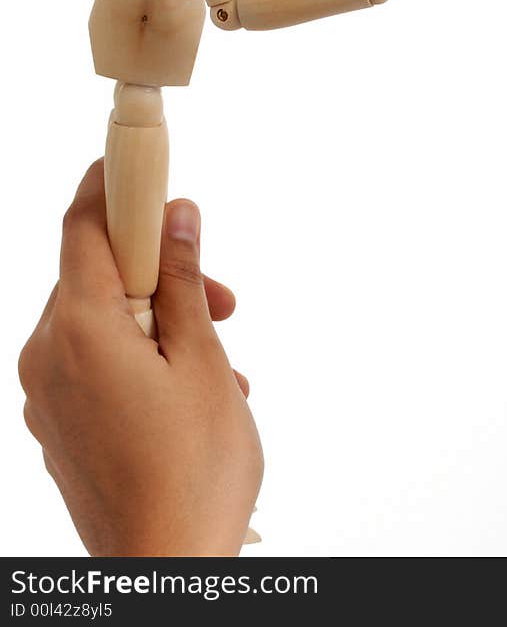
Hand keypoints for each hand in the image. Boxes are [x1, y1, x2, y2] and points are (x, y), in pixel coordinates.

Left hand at [18, 160, 262, 556]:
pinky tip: (189, 393)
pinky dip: (140, 358)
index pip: (81, 227)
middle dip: (163, 275)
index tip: (140, 164)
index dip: (110, 186)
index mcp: (78, 332)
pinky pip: (94, 365)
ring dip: (160, 324)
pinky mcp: (58, 428)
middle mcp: (47, 358)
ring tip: (219, 366)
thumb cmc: (192, 473)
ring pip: (102, 324)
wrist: (164, 576)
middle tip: (225, 299)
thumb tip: (177, 215)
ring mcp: (46, 398)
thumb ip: (187, 281)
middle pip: (97, 278)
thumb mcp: (204, 361)